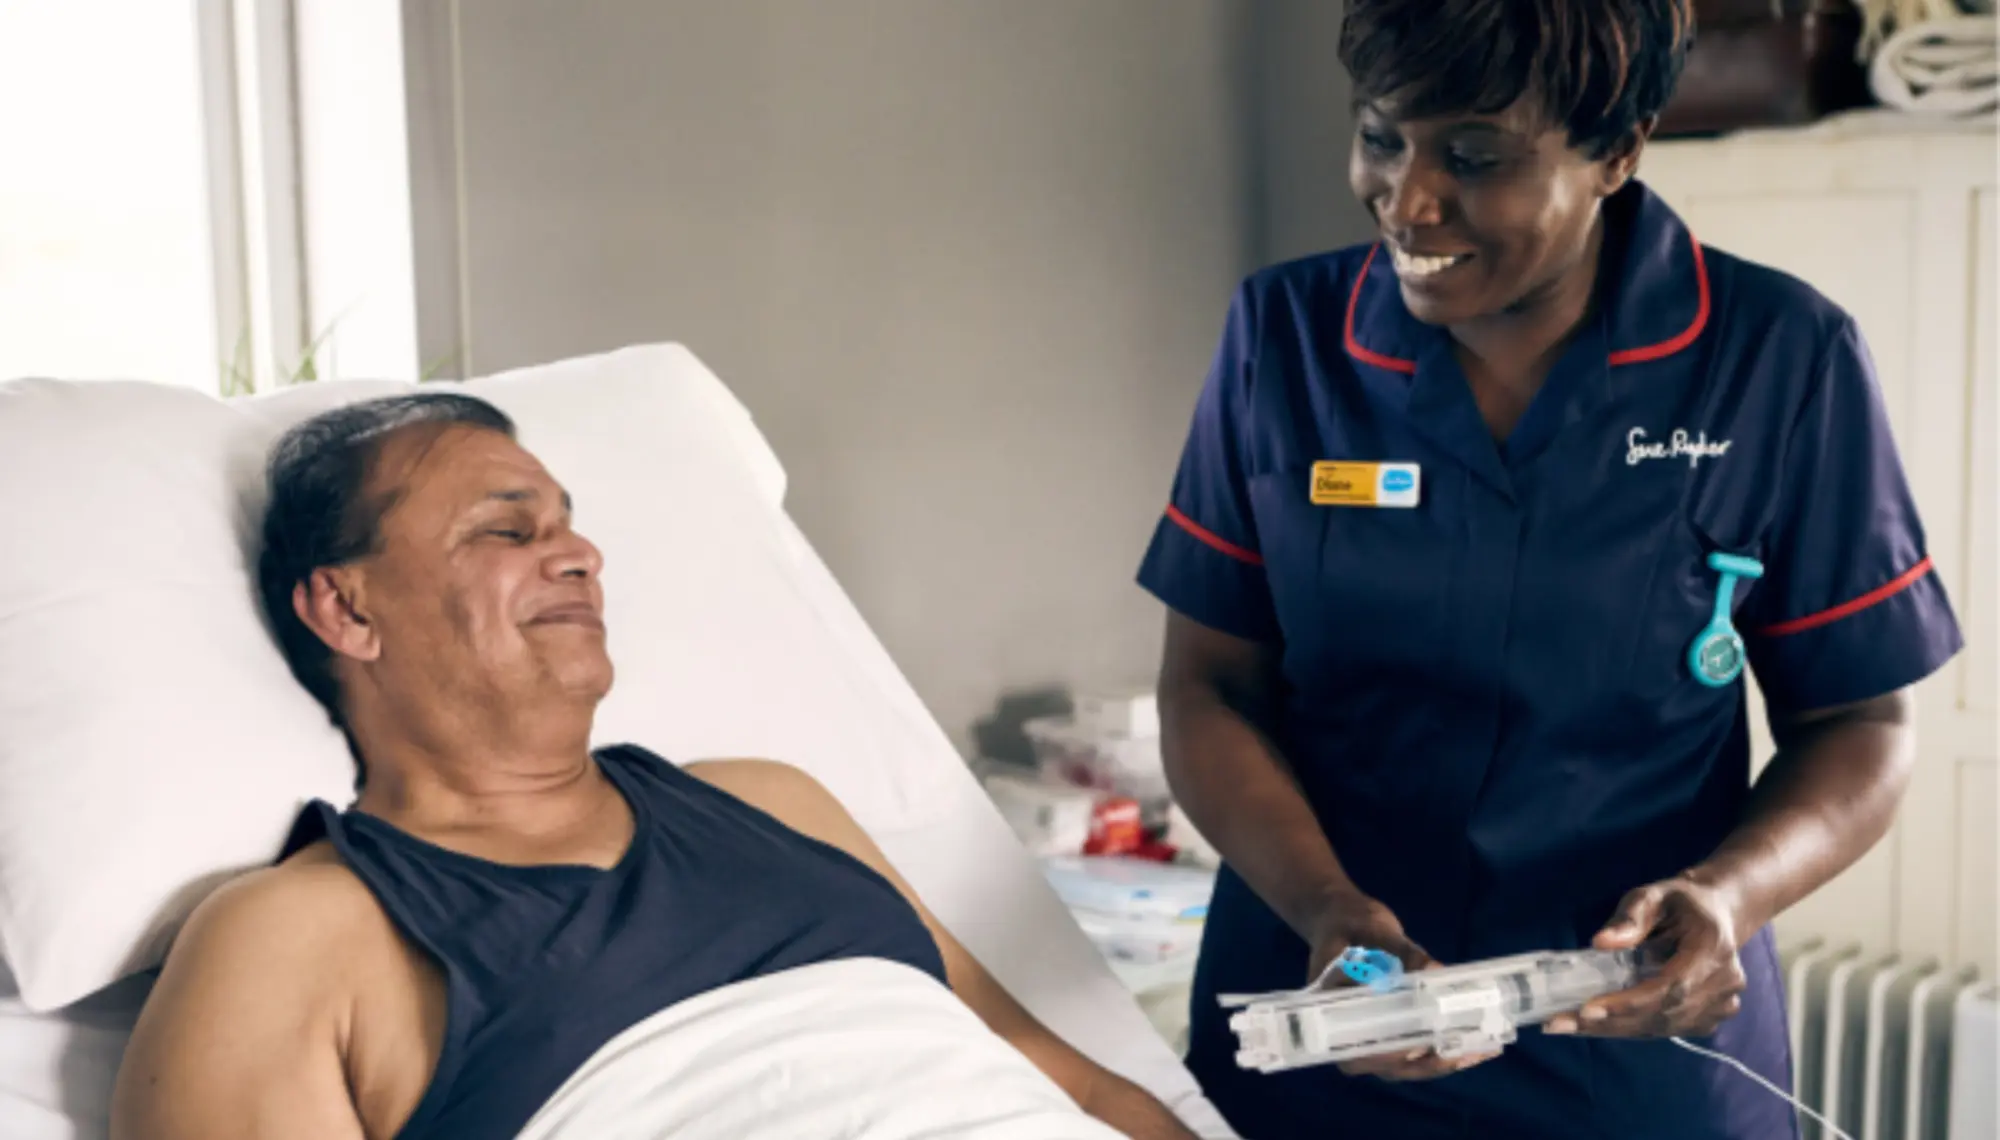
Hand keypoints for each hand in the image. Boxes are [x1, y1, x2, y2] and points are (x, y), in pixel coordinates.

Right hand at [1302, 893, 1499, 1081]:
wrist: (1345, 917)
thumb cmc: (1347, 922)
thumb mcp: (1371, 931)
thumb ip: (1402, 951)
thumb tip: (1434, 970)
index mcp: (1329, 1013)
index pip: (1354, 1054)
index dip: (1385, 1058)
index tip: (1416, 1049)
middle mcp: (1349, 1032)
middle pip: (1388, 1065)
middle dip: (1428, 1063)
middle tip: (1463, 1053)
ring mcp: (1374, 1032)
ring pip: (1407, 1061)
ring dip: (1444, 1058)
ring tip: (1480, 1049)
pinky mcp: (1393, 1025)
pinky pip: (1418, 1044)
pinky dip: (1446, 1044)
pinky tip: (1477, 1040)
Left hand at [1544, 876, 1747, 1038]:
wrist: (1718, 913)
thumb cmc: (1680, 901)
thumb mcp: (1652, 895)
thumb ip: (1629, 917)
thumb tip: (1600, 942)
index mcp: (1713, 948)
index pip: (1671, 987)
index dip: (1630, 1003)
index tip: (1587, 1009)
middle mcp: (1725, 983)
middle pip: (1664, 1014)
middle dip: (1611, 1021)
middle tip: (1562, 1023)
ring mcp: (1722, 1005)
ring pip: (1662, 1028)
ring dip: (1615, 1029)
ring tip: (1569, 1025)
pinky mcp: (1709, 1018)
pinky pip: (1665, 1029)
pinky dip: (1629, 1028)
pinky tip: (1596, 1024)